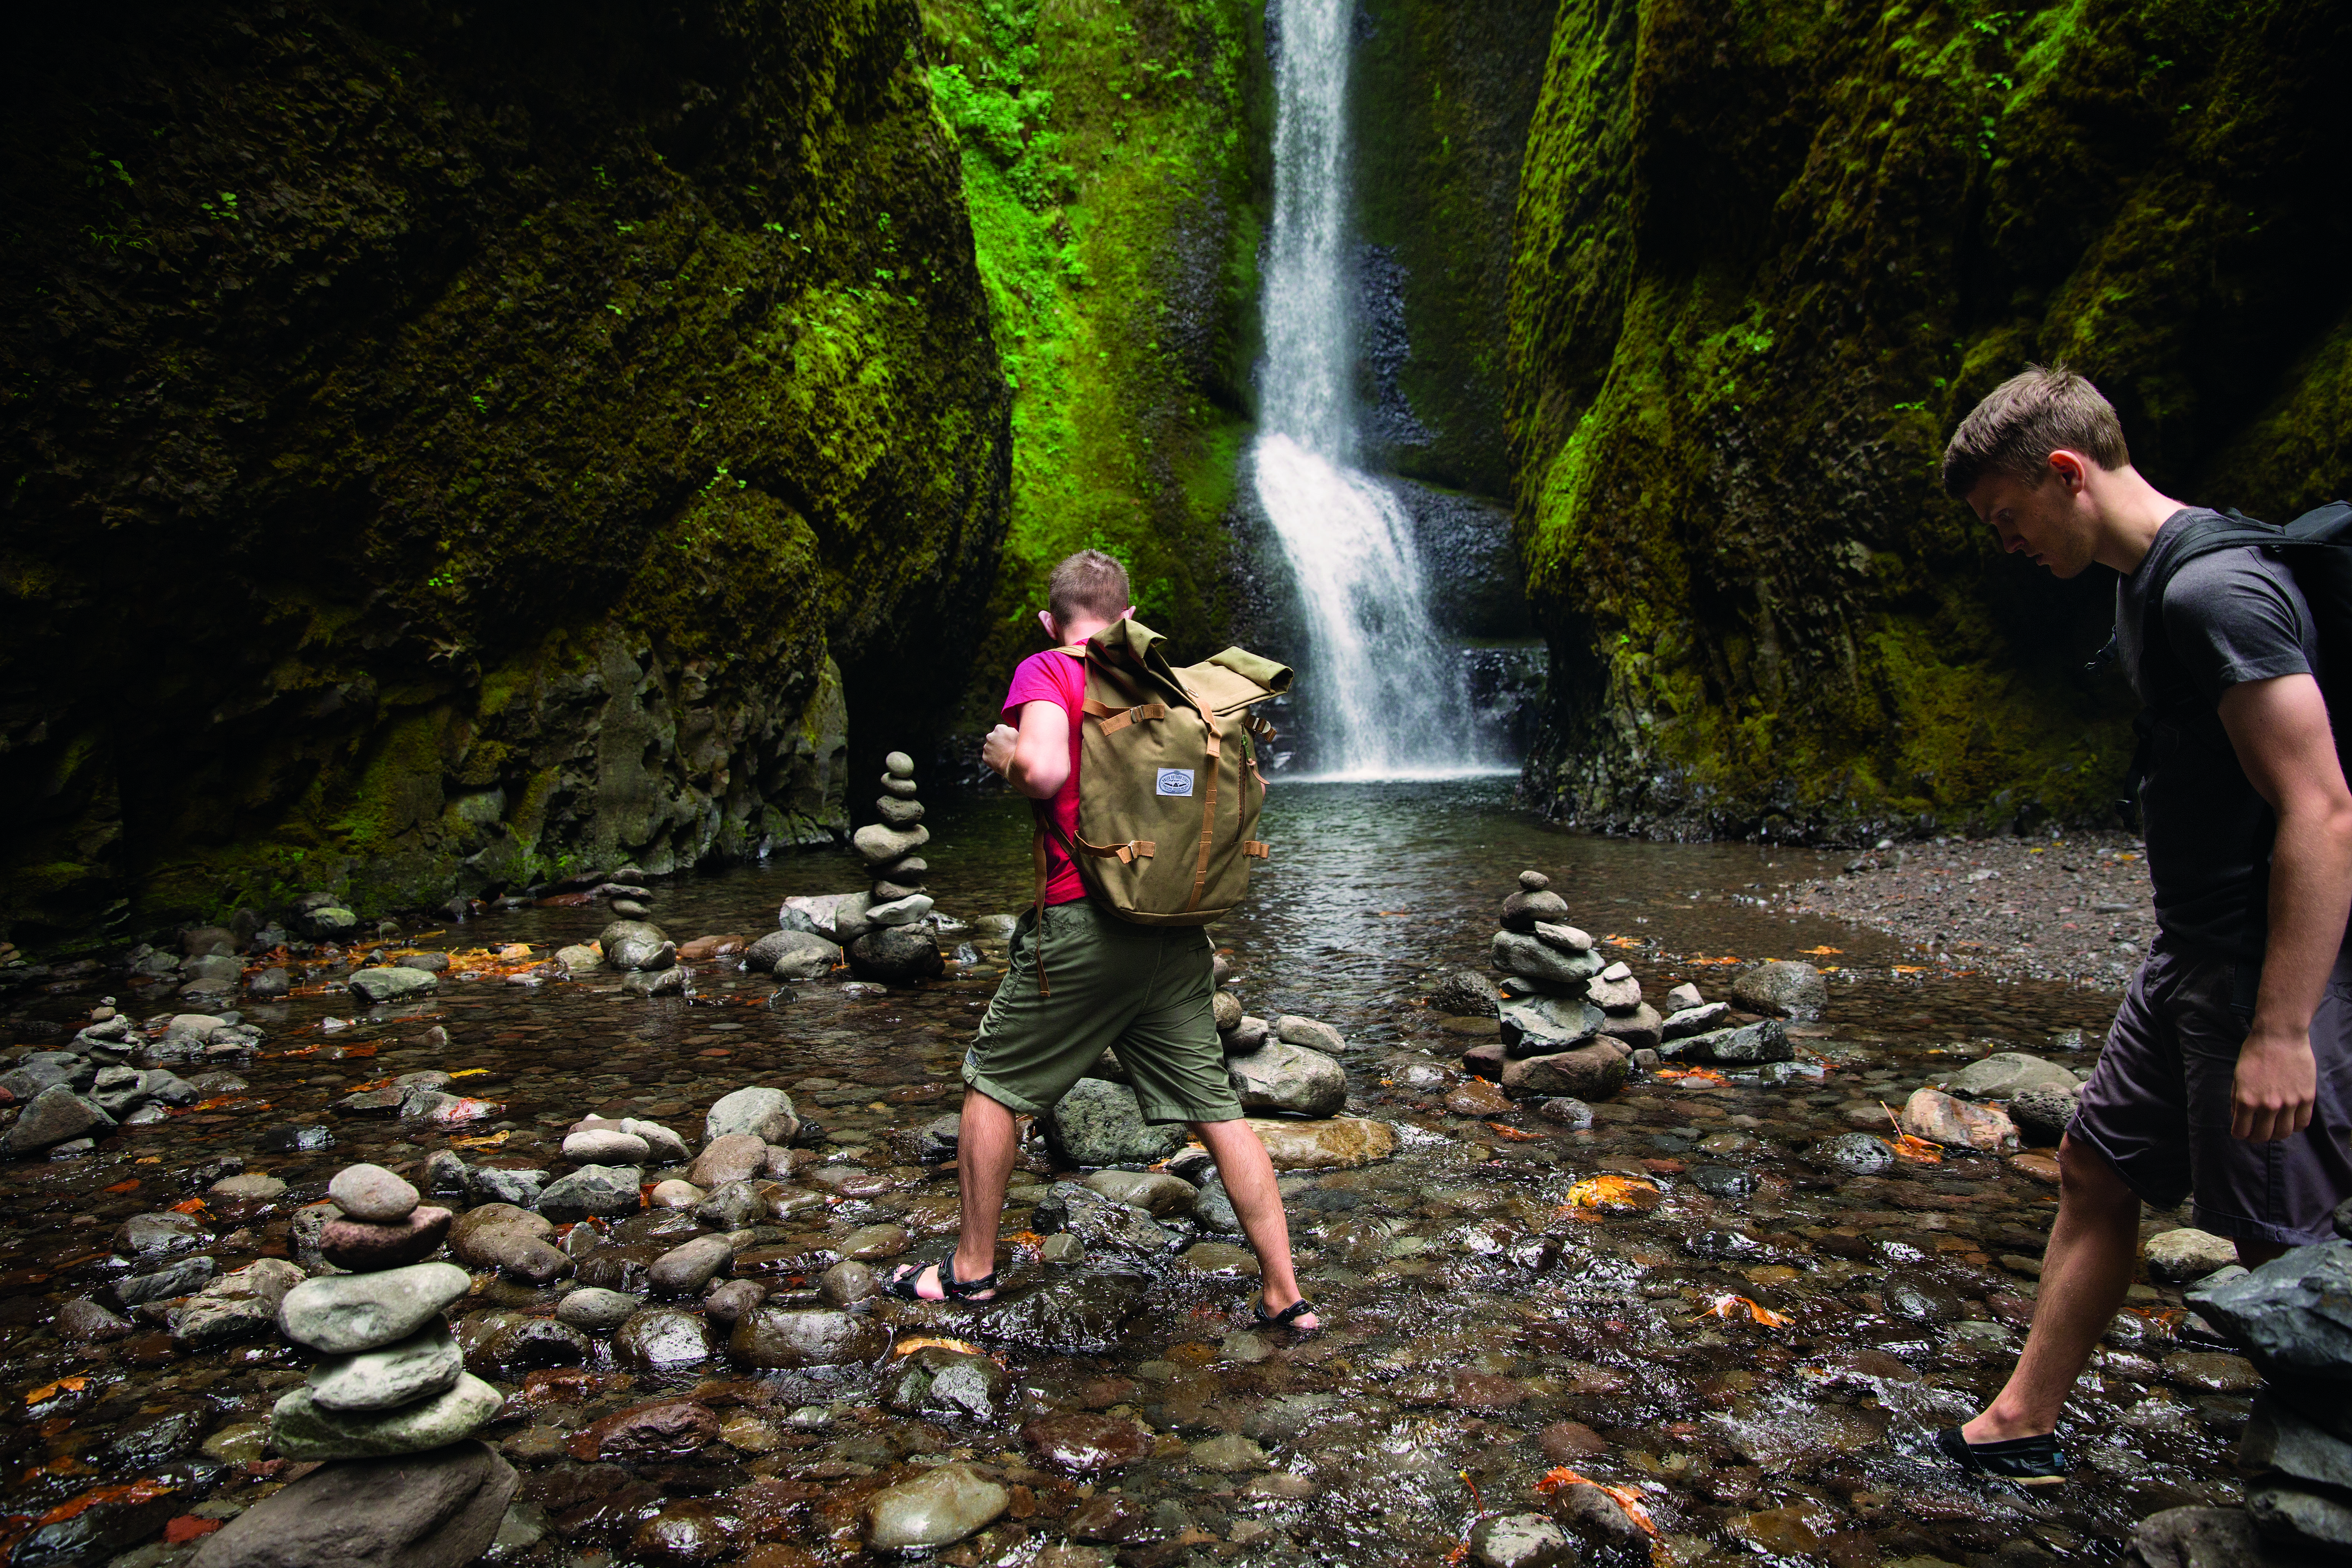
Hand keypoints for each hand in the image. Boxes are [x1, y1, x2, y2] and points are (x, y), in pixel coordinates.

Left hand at [981, 723, 1018, 778]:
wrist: (1016, 765)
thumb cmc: (1021, 749)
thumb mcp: (1021, 735)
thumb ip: (1014, 731)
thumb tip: (1013, 730)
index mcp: (999, 728)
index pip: (1002, 730)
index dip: (1008, 736)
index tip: (1011, 741)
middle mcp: (990, 736)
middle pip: (995, 738)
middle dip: (1000, 742)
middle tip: (1008, 749)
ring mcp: (986, 747)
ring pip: (991, 747)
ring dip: (996, 750)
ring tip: (1006, 756)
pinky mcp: (985, 757)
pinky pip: (989, 757)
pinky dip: (994, 759)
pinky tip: (1001, 761)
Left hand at [2232, 1020, 2317, 1141]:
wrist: (2279, 1036)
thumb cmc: (2254, 1053)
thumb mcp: (2237, 1076)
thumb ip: (2236, 1099)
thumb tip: (2237, 1116)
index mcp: (2246, 1100)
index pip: (2242, 1131)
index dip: (2240, 1134)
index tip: (2241, 1132)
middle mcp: (2268, 1105)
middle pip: (2263, 1136)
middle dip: (2256, 1138)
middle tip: (2256, 1134)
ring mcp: (2289, 1103)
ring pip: (2284, 1133)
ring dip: (2276, 1134)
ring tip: (2273, 1129)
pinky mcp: (2306, 1098)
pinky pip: (2302, 1123)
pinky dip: (2295, 1126)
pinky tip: (2289, 1121)